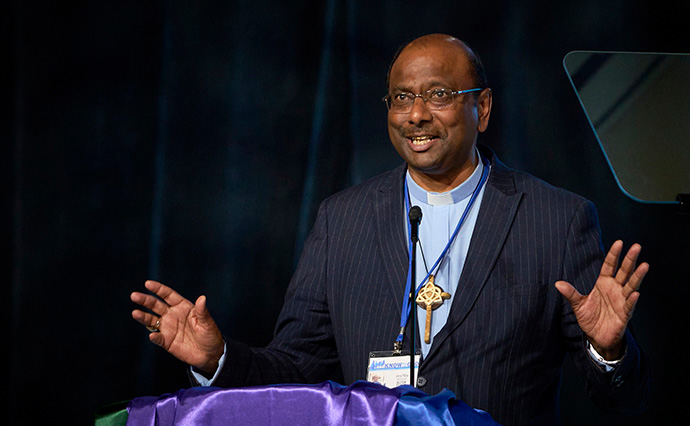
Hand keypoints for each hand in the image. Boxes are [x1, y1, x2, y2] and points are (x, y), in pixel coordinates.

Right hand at [131, 280, 224, 374]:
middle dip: (145, 300)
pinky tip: (153, 335)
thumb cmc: (210, 335)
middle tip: (134, 296)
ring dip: (143, 317)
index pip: (168, 295)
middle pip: (156, 305)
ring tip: (135, 313)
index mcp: (182, 306)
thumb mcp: (207, 322)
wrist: (210, 354)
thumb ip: (202, 311)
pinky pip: (158, 338)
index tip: (148, 284)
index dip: (158, 289)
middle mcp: (172, 315)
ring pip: (152, 320)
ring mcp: (168, 328)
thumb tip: (202, 298)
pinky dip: (155, 337)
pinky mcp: (166, 342)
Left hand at [555, 240, 648, 359]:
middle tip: (636, 246)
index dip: (614, 254)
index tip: (619, 242)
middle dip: (630, 259)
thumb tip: (557, 283)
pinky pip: (629, 305)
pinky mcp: (625, 314)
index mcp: (603, 283)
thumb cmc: (590, 317)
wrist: (597, 336)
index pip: (609, 265)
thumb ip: (570, 293)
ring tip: (644, 265)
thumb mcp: (578, 304)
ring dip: (637, 276)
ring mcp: (621, 300)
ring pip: (631, 285)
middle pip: (624, 271)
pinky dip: (632, 299)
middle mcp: (615, 289)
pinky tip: (635, 293)